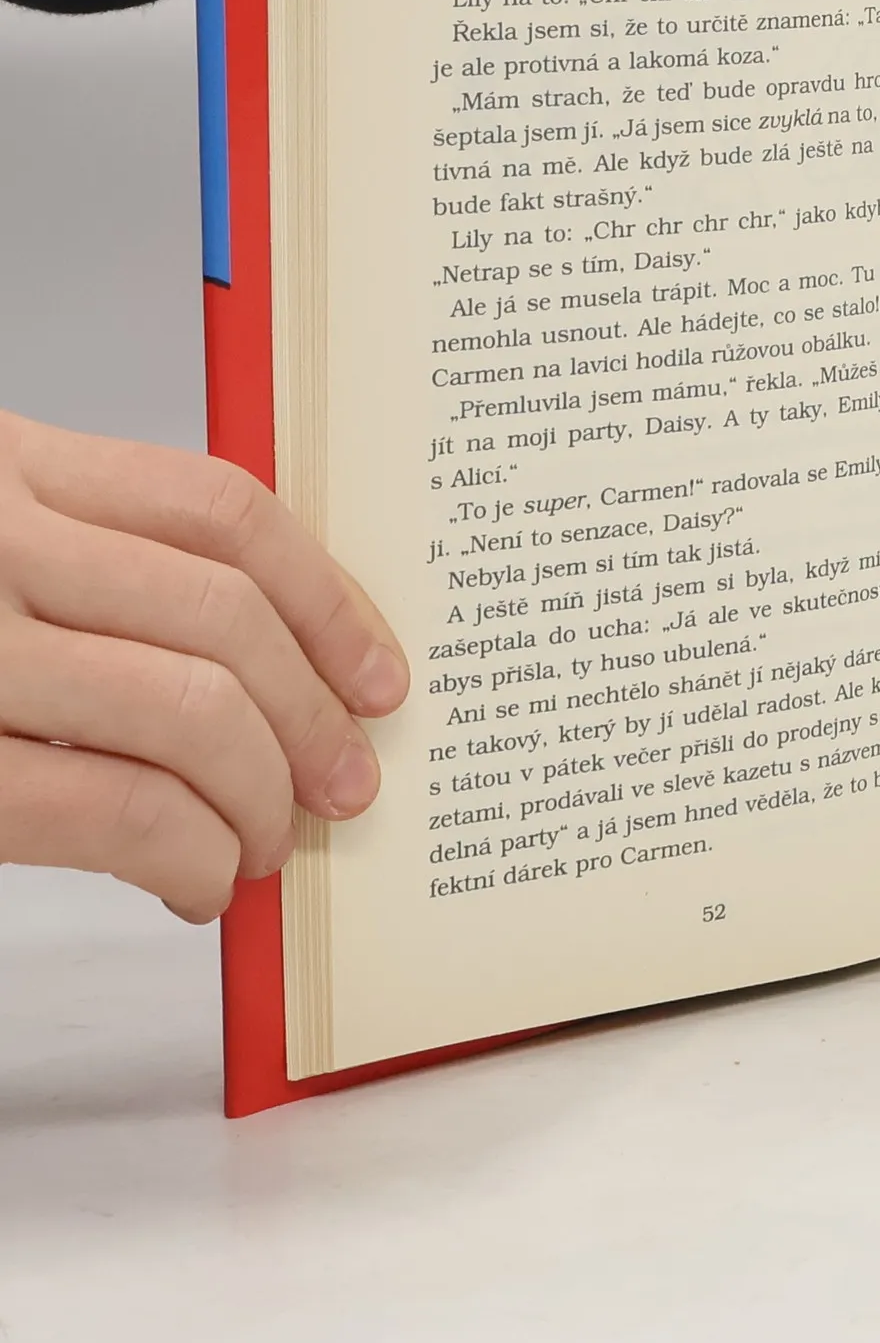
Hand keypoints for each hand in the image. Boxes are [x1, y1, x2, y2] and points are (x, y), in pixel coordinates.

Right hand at [0, 411, 406, 920]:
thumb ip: (83, 550)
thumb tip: (265, 650)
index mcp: (3, 463)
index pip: (222, 511)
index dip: (329, 599)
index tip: (380, 672)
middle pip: (224, 620)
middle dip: (312, 718)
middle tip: (343, 783)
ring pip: (185, 712)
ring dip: (257, 797)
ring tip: (264, 843)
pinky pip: (103, 806)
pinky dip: (181, 854)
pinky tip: (193, 880)